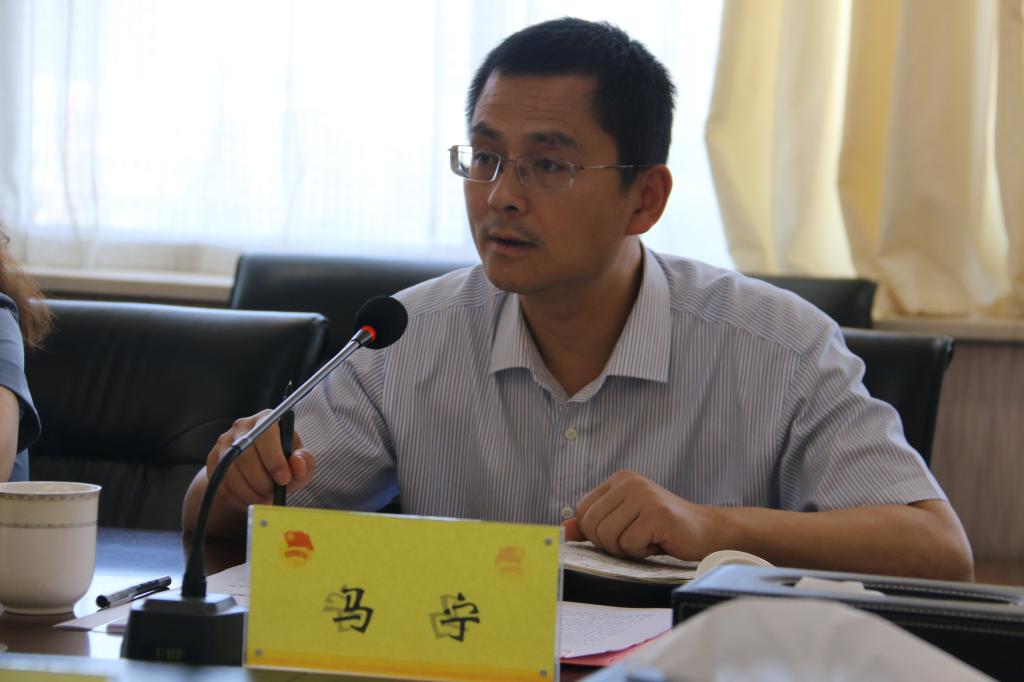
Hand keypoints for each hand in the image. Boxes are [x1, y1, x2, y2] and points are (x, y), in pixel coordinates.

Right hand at [205, 409, 315, 512]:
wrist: (259, 472)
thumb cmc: (284, 463)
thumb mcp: (300, 462)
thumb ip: (304, 463)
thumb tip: (297, 464)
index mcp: (267, 420)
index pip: (266, 434)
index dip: (274, 459)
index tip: (284, 480)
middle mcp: (242, 427)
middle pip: (246, 455)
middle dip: (262, 481)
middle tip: (273, 494)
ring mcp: (224, 443)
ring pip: (230, 471)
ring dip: (249, 491)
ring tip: (264, 499)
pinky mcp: (213, 460)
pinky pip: (220, 482)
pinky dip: (237, 497)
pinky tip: (250, 501)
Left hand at [563, 470, 716, 560]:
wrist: (706, 531)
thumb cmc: (662, 529)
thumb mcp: (624, 521)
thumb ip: (594, 524)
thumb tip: (564, 529)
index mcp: (619, 479)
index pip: (583, 511)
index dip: (596, 533)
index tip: (621, 533)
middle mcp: (630, 482)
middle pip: (592, 526)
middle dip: (611, 544)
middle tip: (636, 540)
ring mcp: (644, 496)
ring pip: (608, 536)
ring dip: (627, 549)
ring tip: (648, 540)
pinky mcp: (657, 514)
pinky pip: (629, 545)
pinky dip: (642, 552)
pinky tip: (659, 543)